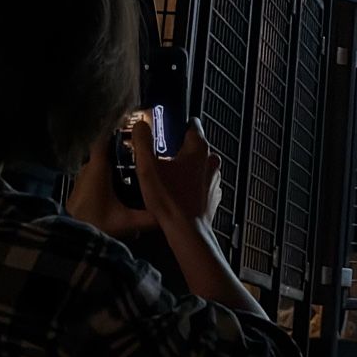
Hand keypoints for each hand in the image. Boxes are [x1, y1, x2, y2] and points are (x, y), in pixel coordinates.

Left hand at [67, 134, 154, 238]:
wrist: (69, 242)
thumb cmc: (98, 225)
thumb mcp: (127, 223)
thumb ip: (149, 218)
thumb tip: (169, 214)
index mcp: (98, 169)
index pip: (103, 141)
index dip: (117, 136)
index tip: (134, 136)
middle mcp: (87, 171)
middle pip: (104, 154)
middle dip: (120, 154)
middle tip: (140, 159)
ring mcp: (79, 183)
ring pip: (97, 168)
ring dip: (111, 169)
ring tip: (131, 174)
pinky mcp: (76, 195)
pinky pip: (92, 180)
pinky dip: (104, 181)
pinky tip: (116, 191)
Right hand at [131, 118, 222, 234]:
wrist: (187, 231)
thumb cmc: (168, 199)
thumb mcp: (147, 168)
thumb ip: (143, 142)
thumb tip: (141, 125)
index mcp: (198, 148)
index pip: (191, 124)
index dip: (176, 126)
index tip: (163, 133)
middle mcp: (211, 159)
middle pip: (193, 146)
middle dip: (177, 150)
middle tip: (159, 160)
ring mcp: (215, 178)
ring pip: (197, 166)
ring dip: (184, 169)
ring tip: (166, 180)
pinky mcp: (213, 194)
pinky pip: (201, 183)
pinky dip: (190, 185)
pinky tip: (177, 194)